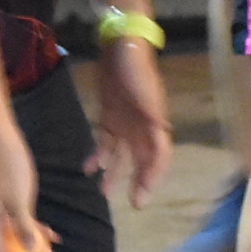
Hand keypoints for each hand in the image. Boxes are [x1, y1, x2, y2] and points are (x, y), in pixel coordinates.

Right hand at [0, 119, 56, 251]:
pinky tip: (53, 233)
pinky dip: (37, 229)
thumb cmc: (8, 166)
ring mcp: (4, 209)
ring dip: (35, 247)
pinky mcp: (12, 199)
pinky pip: (24, 221)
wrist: (1, 137)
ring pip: (18, 236)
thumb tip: (31, 250)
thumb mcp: (19, 198)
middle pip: (8, 249)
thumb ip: (24, 225)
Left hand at [89, 38, 173, 206]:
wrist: (121, 48)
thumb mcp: (147, 93)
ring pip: (121, 156)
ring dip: (114, 173)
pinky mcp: (110, 118)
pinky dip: (97, 156)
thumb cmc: (137, 71)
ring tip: (104, 192)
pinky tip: (88, 168)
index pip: (159, 157)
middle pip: (142, 161)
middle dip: (138, 181)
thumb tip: (162, 134)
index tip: (143, 194)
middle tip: (134, 203)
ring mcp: (126, 124)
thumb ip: (153, 114)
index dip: (153, 176)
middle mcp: (142, 129)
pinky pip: (104, 143)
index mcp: (155, 125)